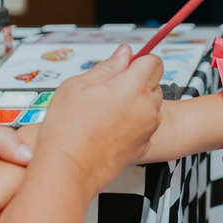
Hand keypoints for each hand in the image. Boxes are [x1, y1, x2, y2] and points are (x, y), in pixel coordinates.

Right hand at [33, 44, 162, 198]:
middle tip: (108, 91)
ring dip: (136, 103)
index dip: (137, 62)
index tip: (123, 67)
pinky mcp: (144, 144)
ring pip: (151, 105)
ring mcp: (148, 128)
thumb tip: (124, 53)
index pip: (153, 61)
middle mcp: (147, 107)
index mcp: (133, 87)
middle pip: (154, 82)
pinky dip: (134, 123)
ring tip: (107, 112)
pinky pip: (146, 125)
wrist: (69, 169)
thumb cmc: (67, 130)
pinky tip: (111, 128)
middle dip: (136, 82)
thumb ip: (106, 67)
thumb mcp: (77, 86)